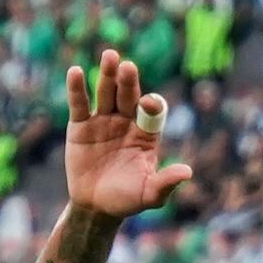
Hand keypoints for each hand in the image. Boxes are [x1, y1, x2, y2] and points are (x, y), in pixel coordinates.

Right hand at [63, 48, 192, 223]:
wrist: (96, 207)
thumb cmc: (127, 199)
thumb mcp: (148, 194)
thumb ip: (165, 183)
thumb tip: (188, 173)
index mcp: (146, 132)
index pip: (152, 111)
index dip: (151, 105)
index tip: (148, 103)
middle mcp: (126, 121)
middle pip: (128, 96)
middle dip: (128, 82)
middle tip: (127, 66)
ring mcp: (103, 120)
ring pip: (106, 93)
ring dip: (108, 74)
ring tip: (110, 56)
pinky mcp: (80, 125)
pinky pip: (79, 104)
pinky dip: (77, 88)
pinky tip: (75, 72)